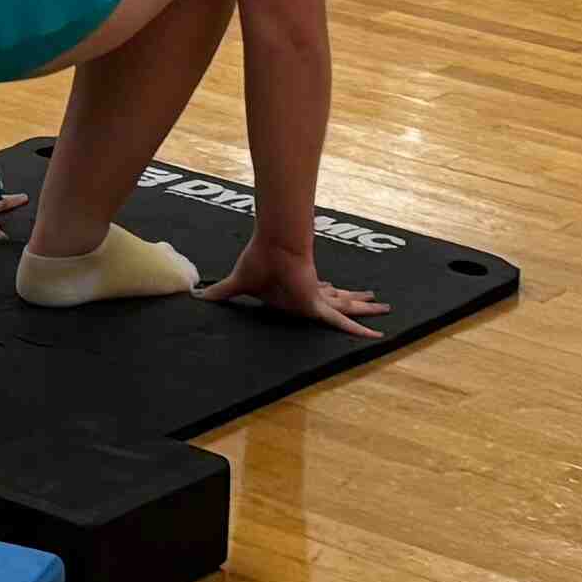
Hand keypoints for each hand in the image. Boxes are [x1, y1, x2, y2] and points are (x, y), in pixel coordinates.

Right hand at [205, 244, 383, 327]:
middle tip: (375, 300)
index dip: (327, 293)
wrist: (273, 245)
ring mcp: (319, 298)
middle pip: (338, 300)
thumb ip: (222, 292)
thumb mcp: (239, 283)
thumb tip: (195, 295)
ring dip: (367, 308)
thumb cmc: (259, 259)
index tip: (337, 290)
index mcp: (295, 290)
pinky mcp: (321, 304)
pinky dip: (359, 329)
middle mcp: (311, 293)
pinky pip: (343, 322)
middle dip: (356, 300)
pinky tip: (377, 336)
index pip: (315, 294)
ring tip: (386, 307)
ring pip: (348, 308)